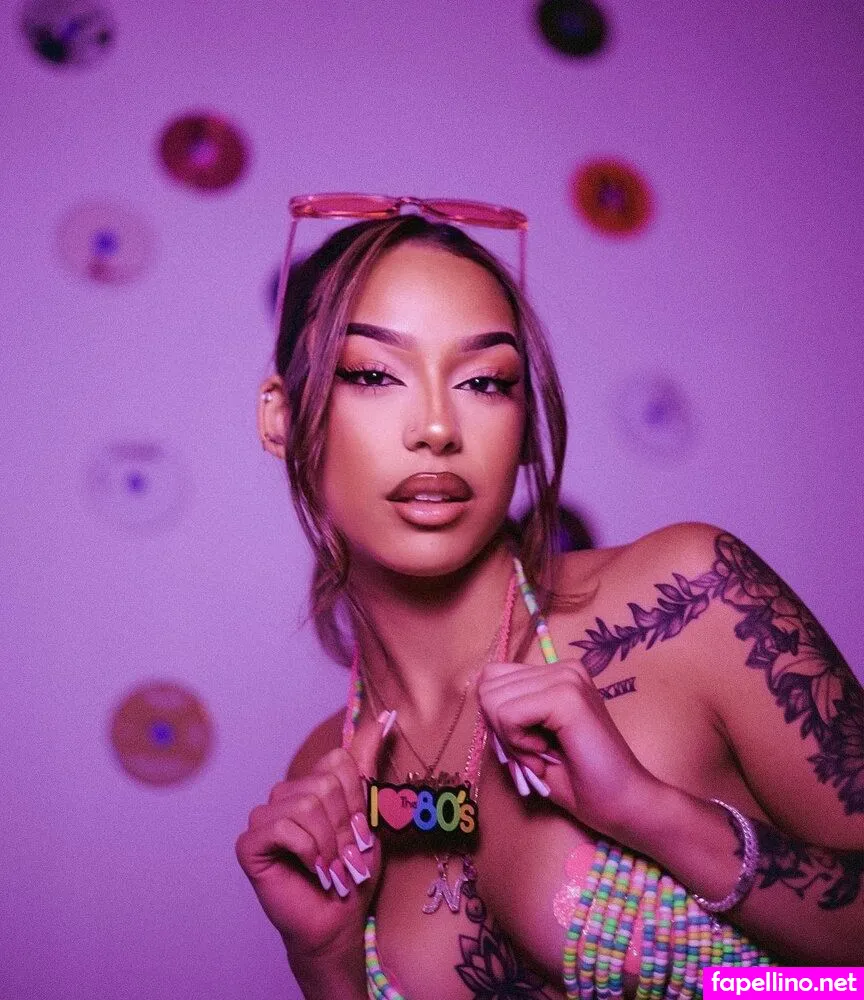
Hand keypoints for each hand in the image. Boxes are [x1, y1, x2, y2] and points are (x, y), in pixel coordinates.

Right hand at [234, 714, 389, 961]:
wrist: (340, 920)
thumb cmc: (354, 869)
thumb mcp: (369, 811)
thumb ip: (368, 762)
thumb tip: (382, 718)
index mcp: (311, 783)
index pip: (339, 761)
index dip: (357, 799)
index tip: (359, 830)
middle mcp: (285, 794)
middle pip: (325, 783)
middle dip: (344, 826)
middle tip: (345, 854)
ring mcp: (264, 817)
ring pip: (306, 804)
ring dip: (329, 843)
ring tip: (332, 865)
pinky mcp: (249, 843)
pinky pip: (284, 828)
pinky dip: (308, 851)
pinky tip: (313, 869)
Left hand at [478, 659, 657, 839]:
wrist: (624, 805)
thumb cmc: (578, 781)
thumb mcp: (528, 740)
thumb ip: (506, 715)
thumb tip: (480, 698)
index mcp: (555, 674)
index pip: (492, 678)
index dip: (497, 718)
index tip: (528, 745)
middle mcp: (562, 668)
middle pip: (488, 687)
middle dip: (501, 729)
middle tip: (537, 753)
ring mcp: (567, 678)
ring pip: (493, 700)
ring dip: (511, 739)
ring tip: (544, 755)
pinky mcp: (568, 697)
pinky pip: (508, 714)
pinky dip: (518, 744)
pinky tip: (546, 755)